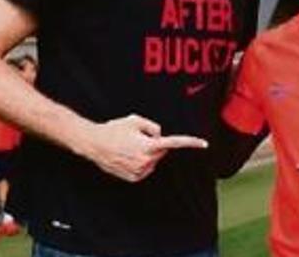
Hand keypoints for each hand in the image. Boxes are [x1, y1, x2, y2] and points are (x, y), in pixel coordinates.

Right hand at [87, 114, 207, 182]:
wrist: (94, 143)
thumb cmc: (114, 130)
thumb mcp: (135, 120)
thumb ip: (153, 126)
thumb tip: (159, 136)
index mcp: (149, 146)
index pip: (174, 143)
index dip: (191, 142)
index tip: (204, 144)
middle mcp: (146, 161)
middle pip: (161, 151)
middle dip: (155, 144)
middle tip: (137, 138)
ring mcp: (140, 171)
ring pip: (153, 160)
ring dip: (147, 154)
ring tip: (128, 147)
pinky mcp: (134, 178)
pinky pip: (145, 168)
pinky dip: (140, 162)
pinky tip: (126, 156)